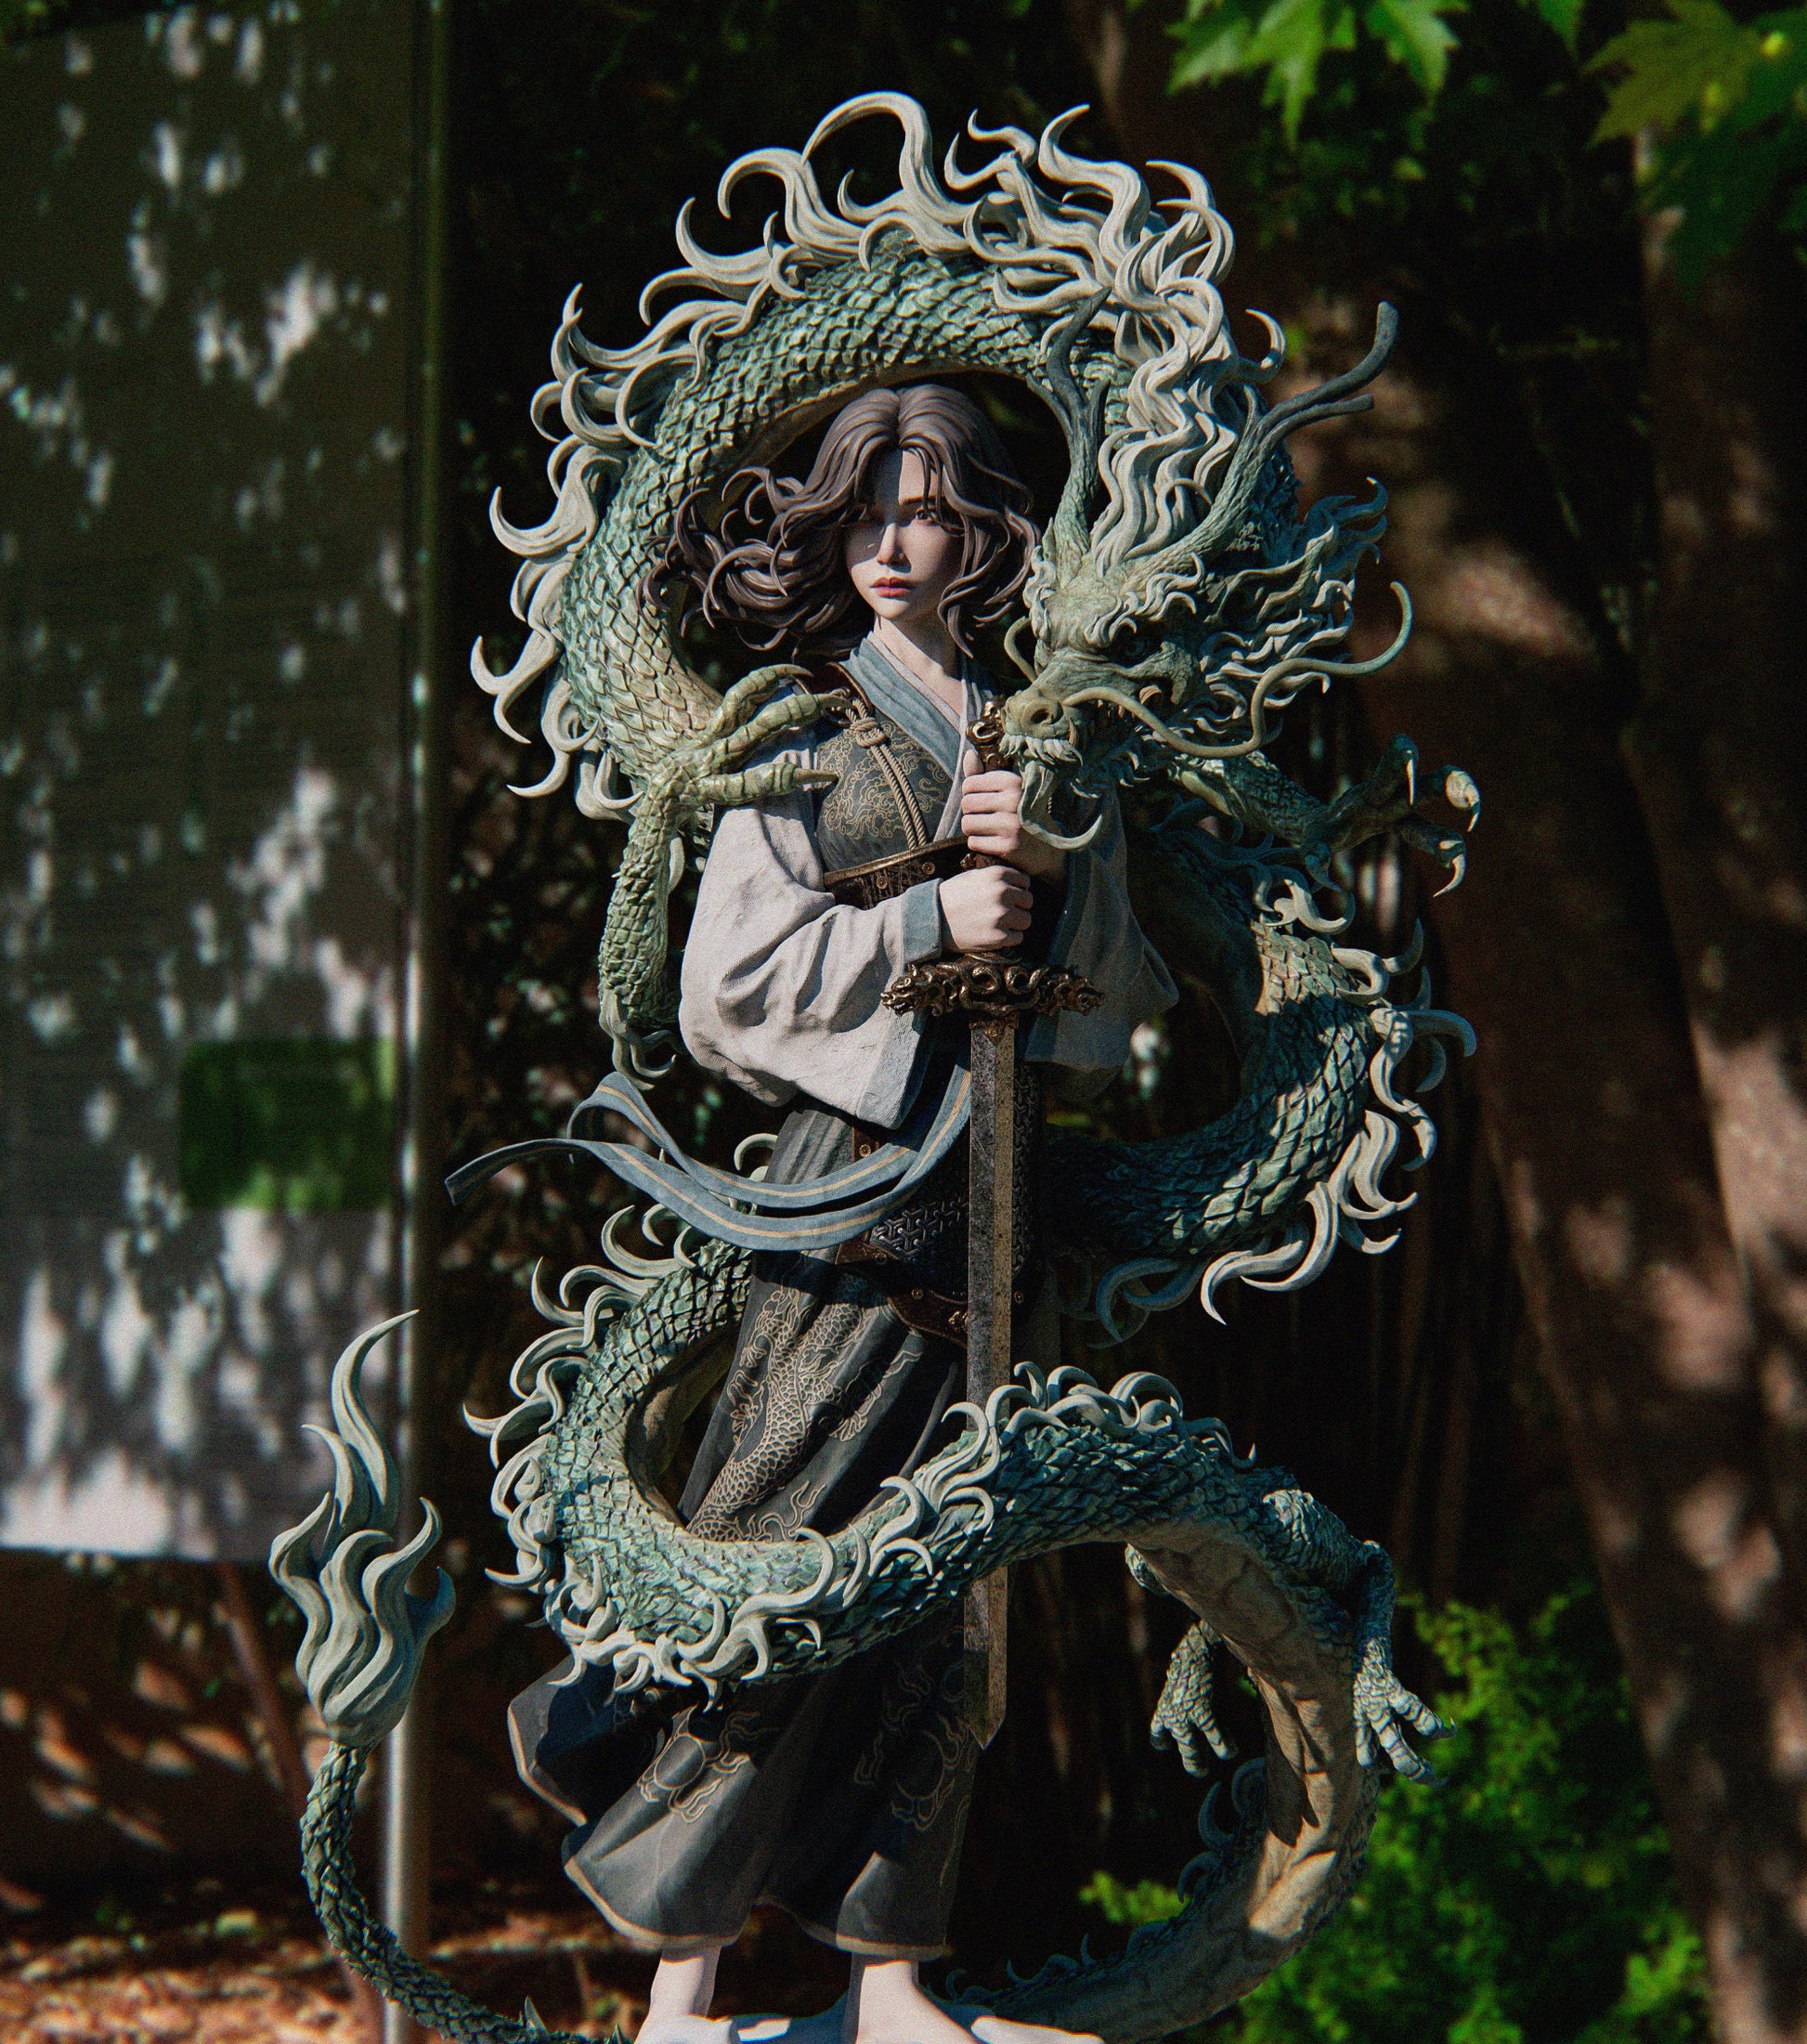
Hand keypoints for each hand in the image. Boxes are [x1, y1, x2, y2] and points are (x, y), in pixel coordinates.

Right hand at [938, 866, 1032, 952]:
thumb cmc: (952, 896)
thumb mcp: (973, 876)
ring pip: (1026, 920)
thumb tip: (1017, 884)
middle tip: (1005, 912)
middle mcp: (1002, 893)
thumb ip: (996, 877)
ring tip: (1001, 925)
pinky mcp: (998, 936)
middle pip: (1028, 901)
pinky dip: (1010, 938)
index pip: (1025, 882)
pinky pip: (1018, 937)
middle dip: (1019, 907)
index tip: (1009, 897)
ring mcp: (1001, 915)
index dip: (1018, 890)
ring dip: (1016, 924)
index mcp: (997, 875)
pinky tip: (996, 934)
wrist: (932, 919)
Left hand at [960, 767, 1066, 882]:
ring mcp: (1011, 825)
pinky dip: (978, 844)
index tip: (985, 801)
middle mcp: (1013, 801)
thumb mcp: (1008, 790)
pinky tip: (993, 842)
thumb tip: (968, 754)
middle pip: (966, 804)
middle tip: (986, 818)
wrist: (1047, 847)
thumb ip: (984, 774)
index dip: (971, 794)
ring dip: (972, 830)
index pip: (969, 784)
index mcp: (1012, 782)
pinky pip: (973, 842)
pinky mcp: (1008, 846)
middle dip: (971, 813)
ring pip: (967, 824)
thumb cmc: (1021, 814)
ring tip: (988, 830)